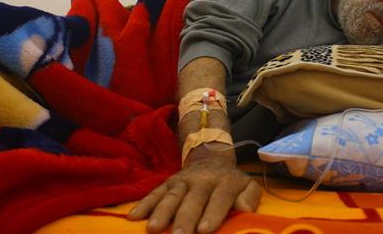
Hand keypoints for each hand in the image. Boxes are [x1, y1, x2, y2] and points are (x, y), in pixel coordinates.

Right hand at [128, 152, 261, 233]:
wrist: (211, 157)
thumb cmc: (230, 182)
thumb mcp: (247, 185)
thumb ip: (249, 198)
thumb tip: (244, 211)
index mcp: (225, 182)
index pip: (219, 199)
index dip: (212, 214)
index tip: (204, 230)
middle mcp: (202, 179)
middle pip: (192, 200)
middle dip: (184, 219)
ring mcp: (183, 180)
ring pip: (171, 196)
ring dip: (161, 212)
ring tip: (153, 228)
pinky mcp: (168, 182)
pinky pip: (154, 192)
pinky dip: (144, 204)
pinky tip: (134, 216)